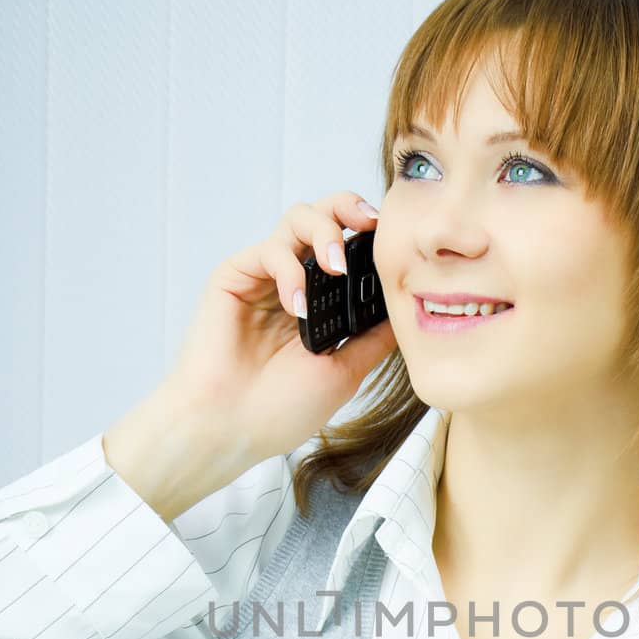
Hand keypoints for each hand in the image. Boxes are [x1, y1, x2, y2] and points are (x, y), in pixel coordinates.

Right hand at [166, 190, 398, 466]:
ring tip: (337, 267)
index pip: (349, 249)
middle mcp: (293, 282)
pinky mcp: (234, 277)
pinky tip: (296, 306)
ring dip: (324, 231)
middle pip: (323, 218)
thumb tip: (407, 308)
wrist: (231, 430)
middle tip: (371, 223)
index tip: (396, 239)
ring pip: (296, 220)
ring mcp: (265, 277)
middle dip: (349, 208)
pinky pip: (269, 250)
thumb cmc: (279, 410)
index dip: (371, 237)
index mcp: (320, 303)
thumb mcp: (344, 372)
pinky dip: (290, 270)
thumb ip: (374, 337)